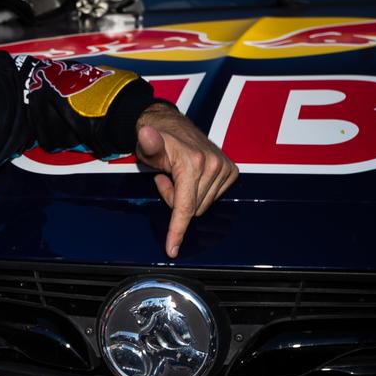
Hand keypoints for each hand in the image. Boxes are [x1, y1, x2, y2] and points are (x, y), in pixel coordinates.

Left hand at [135, 103, 236, 257]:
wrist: (171, 125)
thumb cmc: (155, 138)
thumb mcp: (146, 145)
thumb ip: (147, 144)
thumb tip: (145, 134)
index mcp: (193, 163)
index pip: (185, 207)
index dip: (177, 230)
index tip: (171, 250)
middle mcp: (213, 165)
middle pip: (193, 209)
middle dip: (175, 201)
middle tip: (165, 179)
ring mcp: (224, 168)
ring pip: (203, 205)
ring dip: (187, 197)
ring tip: (177, 175)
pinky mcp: (231, 171)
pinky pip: (214, 197)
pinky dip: (199, 192)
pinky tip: (191, 177)